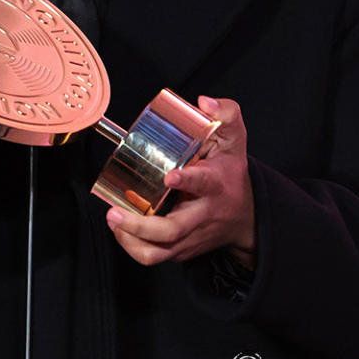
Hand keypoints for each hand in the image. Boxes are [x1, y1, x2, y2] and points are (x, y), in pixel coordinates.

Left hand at [106, 96, 255, 267]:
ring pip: (158, 252)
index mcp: (215, 186)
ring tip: (113, 220)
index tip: (170, 177)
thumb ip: (226, 115)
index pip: (203, 184)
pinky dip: (132, 246)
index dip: (187, 181)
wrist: (245, 219)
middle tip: (115, 212)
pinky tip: (119, 228)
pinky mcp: (179, 249)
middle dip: (140, 226)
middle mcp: (201, 216)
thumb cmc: (231, 176)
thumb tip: (203, 102)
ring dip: (130, 241)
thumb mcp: (235, 141)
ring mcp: (189, 237)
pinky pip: (153, 256)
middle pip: (172, 231)